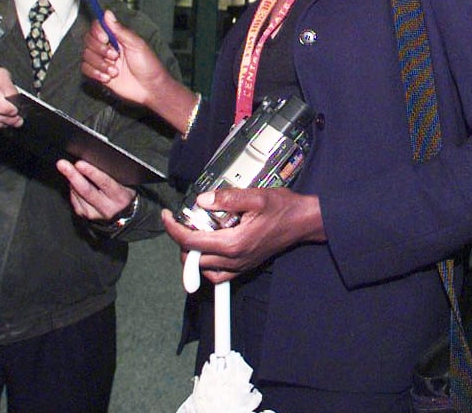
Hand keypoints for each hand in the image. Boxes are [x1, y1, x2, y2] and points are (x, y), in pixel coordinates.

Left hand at [57, 158, 136, 221]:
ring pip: (77, 195)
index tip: (80, 164)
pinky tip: (74, 182)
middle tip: (62, 164)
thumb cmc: (123, 194)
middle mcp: (107, 208)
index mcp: (120, 197)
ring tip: (67, 168)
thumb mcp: (125, 183)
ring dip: (72, 180)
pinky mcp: (85, 216)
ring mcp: (95, 214)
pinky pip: (74, 199)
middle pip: (86, 191)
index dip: (91, 172)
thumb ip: (111, 174)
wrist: (125, 215)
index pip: (105, 183)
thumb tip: (91, 162)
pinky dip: (73, 189)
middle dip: (73, 176)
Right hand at [81, 10, 171, 107]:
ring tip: (115, 71)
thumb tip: (107, 13)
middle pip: (88, 40)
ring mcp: (102, 60)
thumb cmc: (148, 65)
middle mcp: (108, 47)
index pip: (97, 27)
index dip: (97, 32)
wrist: (149, 88)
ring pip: (86, 55)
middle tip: (115, 56)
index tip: (105, 38)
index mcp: (117, 37)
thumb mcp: (137, 44)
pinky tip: (108, 78)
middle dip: (100, 50)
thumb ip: (120, 30)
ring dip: (100, 64)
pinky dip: (95, 73)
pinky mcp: (99, 73)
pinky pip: (85, 69)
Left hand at [162, 188, 324, 283]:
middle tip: (187, 221)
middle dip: (183, 240)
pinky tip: (212, 246)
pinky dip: (208, 264)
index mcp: (233, 243)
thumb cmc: (283, 208)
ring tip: (198, 234)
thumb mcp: (256, 196)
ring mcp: (240, 266)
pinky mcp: (245, 266)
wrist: (304, 222)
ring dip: (194, 254)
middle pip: (193, 259)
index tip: (167, 216)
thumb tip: (202, 200)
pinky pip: (218, 274)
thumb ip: (227, 198)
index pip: (191, 242)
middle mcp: (234, 259)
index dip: (173, 229)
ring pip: (204, 269)